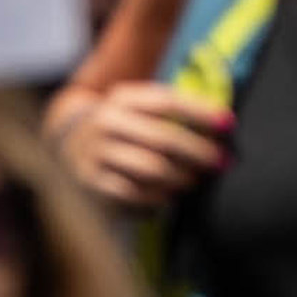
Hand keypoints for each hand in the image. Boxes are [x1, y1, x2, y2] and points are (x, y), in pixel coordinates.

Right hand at [55, 83, 234, 209]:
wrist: (67, 144)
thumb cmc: (124, 126)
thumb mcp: (138, 107)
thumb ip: (173, 112)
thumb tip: (224, 125)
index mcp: (123, 98)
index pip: (168, 102)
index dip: (201, 113)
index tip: (229, 123)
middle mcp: (106, 122)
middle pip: (163, 138)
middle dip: (198, 152)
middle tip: (221, 162)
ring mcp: (95, 153)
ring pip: (150, 168)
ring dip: (181, 177)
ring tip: (195, 180)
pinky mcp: (90, 182)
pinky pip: (132, 194)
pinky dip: (156, 198)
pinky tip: (169, 198)